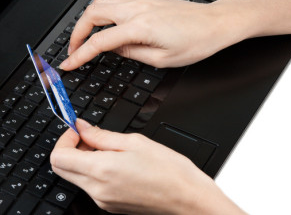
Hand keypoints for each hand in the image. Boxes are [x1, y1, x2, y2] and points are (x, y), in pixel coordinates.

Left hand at [50, 119, 244, 213]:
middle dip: (70, 148)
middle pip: (62, 168)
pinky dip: (94, 172)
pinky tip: (115, 163)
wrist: (187, 199)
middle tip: (89, 137)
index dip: (64, 139)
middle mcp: (97, 189)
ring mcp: (102, 201)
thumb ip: (102, 136)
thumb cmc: (169, 170)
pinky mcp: (110, 206)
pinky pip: (91, 186)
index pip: (59, 156)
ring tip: (108, 149)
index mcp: (102, 169)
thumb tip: (83, 128)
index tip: (77, 130)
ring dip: (83, 160)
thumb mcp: (135, 142)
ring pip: (76, 177)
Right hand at [59, 0, 252, 70]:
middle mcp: (137, 9)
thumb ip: (132, 53)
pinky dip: (102, 9)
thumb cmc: (196, 42)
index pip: (100, 42)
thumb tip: (114, 50)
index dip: (80, 54)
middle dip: (77, 33)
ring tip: (86, 36)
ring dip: (88, 19)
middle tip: (75, 50)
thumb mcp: (162, 59)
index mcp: (140, 27)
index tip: (69, 63)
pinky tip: (104, 20)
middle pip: (92, 15)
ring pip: (101, 2)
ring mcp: (141, 1)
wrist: (214, 24)